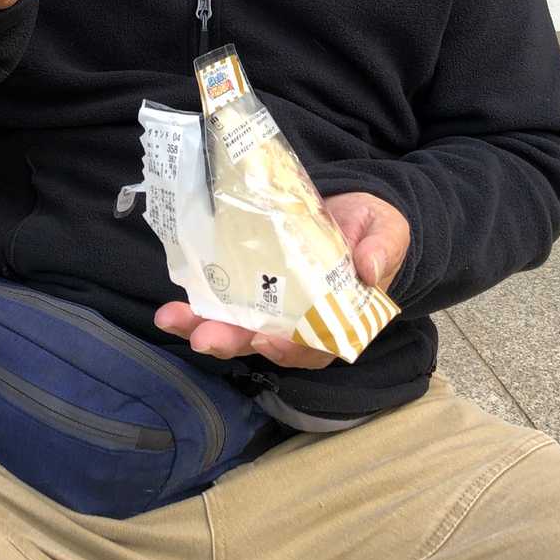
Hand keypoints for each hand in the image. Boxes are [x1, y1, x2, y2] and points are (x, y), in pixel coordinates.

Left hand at [154, 191, 409, 370]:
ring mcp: (274, 307)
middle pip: (264, 342)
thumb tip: (370, 268)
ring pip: (237, 328)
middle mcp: (301, 322)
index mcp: (339, 318)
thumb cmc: (375, 229)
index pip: (314, 347)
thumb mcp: (388, 232)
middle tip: (204, 338)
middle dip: (231, 342)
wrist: (356, 210)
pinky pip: (224, 303)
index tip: (266, 339)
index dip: (289, 349)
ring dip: (203, 328)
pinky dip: (198, 307)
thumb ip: (382, 249)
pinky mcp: (252, 285)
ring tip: (171, 319)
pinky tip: (173, 306)